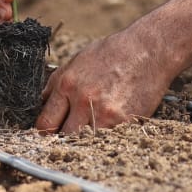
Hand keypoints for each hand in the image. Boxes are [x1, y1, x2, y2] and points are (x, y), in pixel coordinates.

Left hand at [35, 29, 176, 132]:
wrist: (149, 50)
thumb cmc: (113, 53)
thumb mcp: (78, 60)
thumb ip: (57, 83)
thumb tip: (43, 104)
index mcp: (67, 84)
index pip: (45, 123)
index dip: (46, 131)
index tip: (50, 133)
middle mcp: (83, 100)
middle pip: (63, 137)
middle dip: (65, 137)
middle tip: (73, 133)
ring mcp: (105, 113)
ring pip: (85, 142)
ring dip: (87, 138)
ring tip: (93, 128)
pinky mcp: (124, 122)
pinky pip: (108, 139)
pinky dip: (108, 136)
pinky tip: (112, 123)